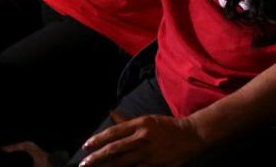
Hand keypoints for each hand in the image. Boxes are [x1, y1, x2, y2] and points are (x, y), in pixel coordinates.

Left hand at [78, 113, 205, 165]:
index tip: (86, 146)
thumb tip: (111, 114)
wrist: (192, 135)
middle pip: (114, 148)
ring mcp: (148, 152)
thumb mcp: (148, 120)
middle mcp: (143, 137)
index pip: (114, 132)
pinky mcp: (154, 165)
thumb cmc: (168, 127)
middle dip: (96, 157)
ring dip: (106, 166)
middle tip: (83, 164)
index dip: (98, 140)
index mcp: (141, 124)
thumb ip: (128, 121)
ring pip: (121, 162)